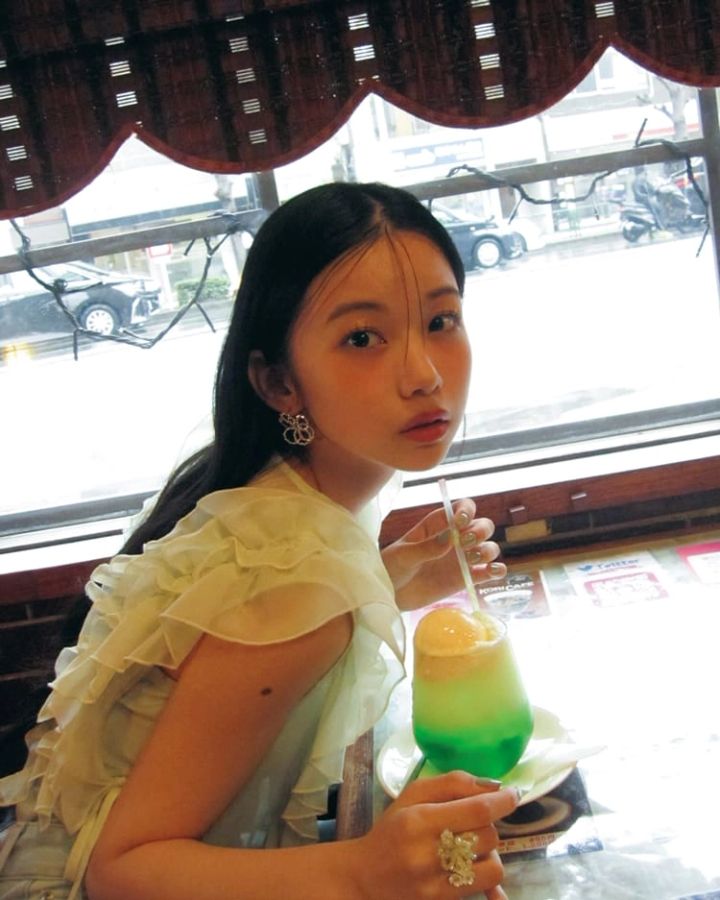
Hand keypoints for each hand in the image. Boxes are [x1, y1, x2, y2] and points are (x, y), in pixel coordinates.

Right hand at [351, 771, 517, 899]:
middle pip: (487, 836)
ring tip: (470, 848)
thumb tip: (495, 786)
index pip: (477, 810)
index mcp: (419, 820)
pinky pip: (484, 889)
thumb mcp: (413, 794)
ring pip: (492, 865)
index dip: (502, 802)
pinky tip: (488, 879)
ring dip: (489, 853)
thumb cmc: (392, 829)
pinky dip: (489, 878)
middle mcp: (428, 854)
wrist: (365, 877)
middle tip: (472, 822)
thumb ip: (453, 783)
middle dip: (488, 825)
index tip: (513, 794)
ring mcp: (436, 884)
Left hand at [381, 498, 505, 609]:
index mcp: (438, 524)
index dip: (466, 510)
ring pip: (489, 547)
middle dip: (480, 531)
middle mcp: (455, 538)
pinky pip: (488, 572)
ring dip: (488, 550)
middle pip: (482, 525)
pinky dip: (496, 571)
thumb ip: (425, 548)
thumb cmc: (392, 568)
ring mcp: (462, 559)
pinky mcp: (466, 578)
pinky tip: (492, 572)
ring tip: (472, 560)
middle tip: (466, 544)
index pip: (462, 508)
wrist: (390, 594)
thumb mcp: (403, 556)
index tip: (460, 523)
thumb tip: (450, 538)